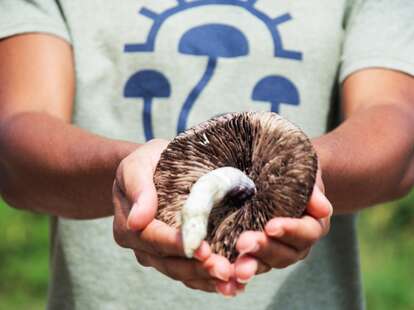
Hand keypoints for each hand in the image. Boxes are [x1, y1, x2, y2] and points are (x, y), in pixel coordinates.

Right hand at [112, 139, 234, 294]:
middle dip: (198, 269)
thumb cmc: (147, 162)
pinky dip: (208, 280)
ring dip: (207, 279)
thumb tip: (136, 222)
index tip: (204, 250)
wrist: (153, 168)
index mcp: (129, 226)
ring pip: (181, 273)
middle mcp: (141, 246)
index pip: (153, 240)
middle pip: (169, 263)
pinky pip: (189, 273)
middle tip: (227, 271)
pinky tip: (232, 284)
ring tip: (234, 282)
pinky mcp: (173, 257)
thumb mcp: (137, 165)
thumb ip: (137, 188)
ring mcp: (157, 255)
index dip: (178, 246)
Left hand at [233, 168, 332, 283]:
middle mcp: (298, 244)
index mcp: (313, 224)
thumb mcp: (305, 173)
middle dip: (264, 249)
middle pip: (286, 253)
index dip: (290, 230)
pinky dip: (237, 272)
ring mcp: (277, 252)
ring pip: (267, 264)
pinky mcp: (257, 256)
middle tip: (243, 243)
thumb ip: (313, 189)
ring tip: (235, 267)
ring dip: (251, 264)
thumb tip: (323, 209)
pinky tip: (226, 276)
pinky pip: (249, 266)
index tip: (270, 226)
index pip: (306, 232)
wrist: (276, 175)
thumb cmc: (292, 170)